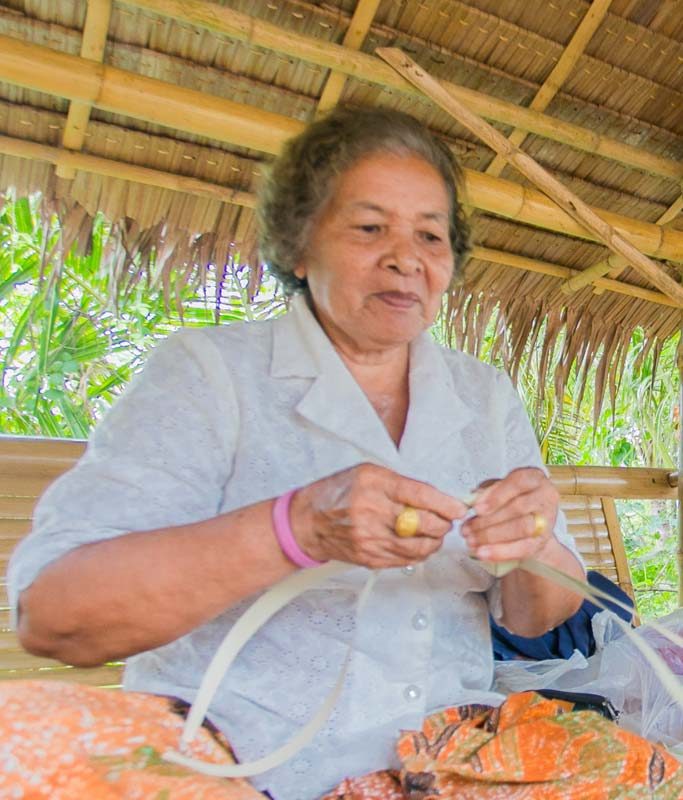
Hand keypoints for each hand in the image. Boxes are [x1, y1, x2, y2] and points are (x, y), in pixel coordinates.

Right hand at [289, 463, 466, 568]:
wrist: (307, 522)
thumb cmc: (337, 493)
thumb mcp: (367, 473)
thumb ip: (400, 485)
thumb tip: (436, 498)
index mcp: (374, 484)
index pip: (420, 495)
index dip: (445, 503)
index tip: (459, 508)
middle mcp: (372, 511)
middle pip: (424, 523)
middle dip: (442, 524)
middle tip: (446, 519)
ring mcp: (370, 538)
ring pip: (419, 546)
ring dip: (433, 541)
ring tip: (433, 533)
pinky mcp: (370, 558)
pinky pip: (405, 559)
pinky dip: (417, 553)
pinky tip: (416, 543)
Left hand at [461, 467, 558, 562]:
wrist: (531, 523)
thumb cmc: (511, 500)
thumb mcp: (499, 489)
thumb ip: (488, 491)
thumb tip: (474, 500)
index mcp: (534, 478)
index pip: (517, 483)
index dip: (496, 496)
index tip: (477, 508)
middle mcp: (545, 496)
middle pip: (518, 508)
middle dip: (489, 520)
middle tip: (467, 529)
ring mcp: (547, 520)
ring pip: (521, 528)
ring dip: (492, 536)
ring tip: (471, 541)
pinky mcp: (543, 541)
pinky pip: (522, 548)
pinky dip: (500, 552)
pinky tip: (483, 553)